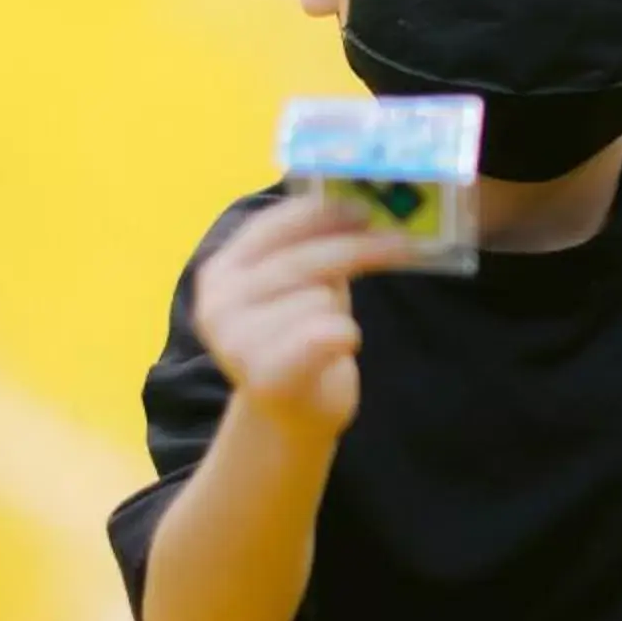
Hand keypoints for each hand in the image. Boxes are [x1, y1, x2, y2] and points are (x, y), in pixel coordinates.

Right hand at [194, 194, 419, 439]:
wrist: (288, 415)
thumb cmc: (297, 339)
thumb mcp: (297, 284)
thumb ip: (312, 246)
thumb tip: (362, 205)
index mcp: (221, 271)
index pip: (271, 226)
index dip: (321, 214)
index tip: (364, 209)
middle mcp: (219, 304)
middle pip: (302, 260)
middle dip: (358, 248)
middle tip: (402, 244)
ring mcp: (237, 343)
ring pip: (319, 297)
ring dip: (338, 309)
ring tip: (327, 330)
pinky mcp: (267, 377)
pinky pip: (330, 333)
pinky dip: (346, 336)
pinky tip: (337, 348)